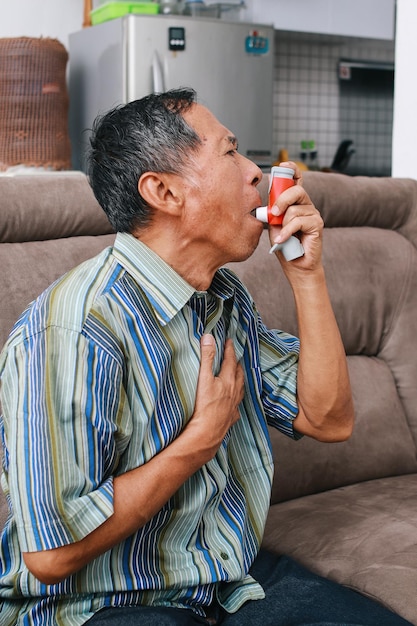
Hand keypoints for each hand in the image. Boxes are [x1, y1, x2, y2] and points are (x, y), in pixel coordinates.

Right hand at [184, 335, 243, 459]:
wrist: (207, 432)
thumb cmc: (204, 406)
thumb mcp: (203, 378)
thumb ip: (206, 357)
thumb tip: (208, 337)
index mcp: (228, 380)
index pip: (230, 360)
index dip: (229, 349)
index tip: (229, 341)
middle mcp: (234, 391)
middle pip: (238, 374)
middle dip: (237, 363)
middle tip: (235, 357)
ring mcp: (234, 405)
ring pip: (240, 389)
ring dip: (239, 379)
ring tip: (238, 375)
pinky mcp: (232, 417)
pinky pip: (237, 405)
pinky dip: (236, 399)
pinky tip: (234, 402)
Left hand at [268, 161, 323, 271]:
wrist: (296, 265)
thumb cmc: (285, 244)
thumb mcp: (274, 225)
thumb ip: (273, 212)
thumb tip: (267, 201)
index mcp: (295, 202)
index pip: (296, 179)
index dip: (291, 170)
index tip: (282, 166)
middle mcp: (306, 204)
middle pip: (296, 190)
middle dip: (282, 200)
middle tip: (273, 214)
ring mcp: (313, 213)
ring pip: (294, 209)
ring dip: (283, 225)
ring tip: (280, 236)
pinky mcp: (317, 224)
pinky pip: (298, 222)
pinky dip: (287, 232)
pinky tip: (282, 240)